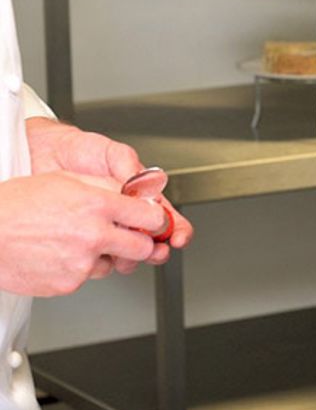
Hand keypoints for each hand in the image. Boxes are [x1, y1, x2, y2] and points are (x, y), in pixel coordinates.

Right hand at [0, 171, 170, 295]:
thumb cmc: (17, 205)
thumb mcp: (67, 180)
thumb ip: (106, 188)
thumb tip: (132, 193)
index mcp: (98, 205)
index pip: (151, 216)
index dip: (156, 219)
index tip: (155, 221)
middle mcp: (94, 235)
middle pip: (144, 247)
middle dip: (142, 242)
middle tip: (131, 237)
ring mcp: (82, 263)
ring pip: (115, 264)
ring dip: (107, 255)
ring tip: (79, 242)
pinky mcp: (68, 284)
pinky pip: (88, 277)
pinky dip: (81, 268)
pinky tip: (62, 253)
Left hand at [26, 116, 193, 268]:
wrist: (43, 155)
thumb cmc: (79, 150)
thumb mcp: (111, 153)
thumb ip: (131, 168)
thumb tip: (149, 185)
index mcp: (138, 194)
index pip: (164, 215)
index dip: (175, 228)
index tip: (178, 237)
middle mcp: (124, 214)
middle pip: (150, 239)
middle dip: (157, 248)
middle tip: (156, 251)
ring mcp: (103, 227)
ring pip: (126, 251)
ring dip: (132, 257)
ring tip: (129, 256)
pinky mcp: (81, 238)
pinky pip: (96, 254)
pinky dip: (102, 260)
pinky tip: (103, 256)